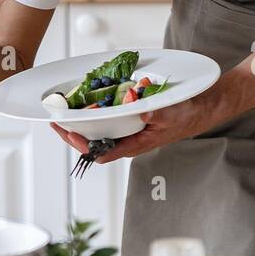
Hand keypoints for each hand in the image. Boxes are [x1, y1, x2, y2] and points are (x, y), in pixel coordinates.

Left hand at [49, 88, 221, 163]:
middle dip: (73, 133)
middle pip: (93, 143)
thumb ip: (156, 115)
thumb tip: (141, 114)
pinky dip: (95, 112)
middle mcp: (128, 140)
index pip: (102, 152)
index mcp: (134, 144)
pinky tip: (86, 102)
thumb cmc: (185, 115)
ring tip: (63, 112)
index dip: (82, 145)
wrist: (199, 109)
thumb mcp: (171, 113)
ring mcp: (128, 131)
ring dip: (81, 123)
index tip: (67, 132)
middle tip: (55, 121)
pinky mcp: (130, 121)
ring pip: (98, 132)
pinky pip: (108, 120)